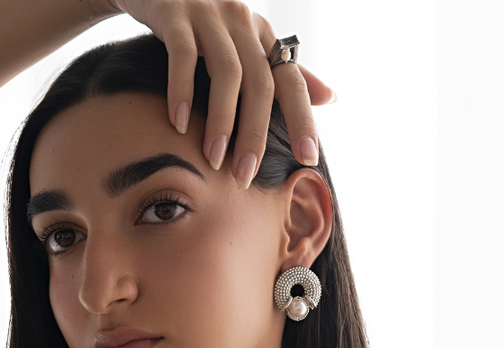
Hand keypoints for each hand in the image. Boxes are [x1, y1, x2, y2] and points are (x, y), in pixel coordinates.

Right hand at [104, 0, 335, 183]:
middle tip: (244, 176)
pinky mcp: (175, 14)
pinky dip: (181, 91)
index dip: (302, 120)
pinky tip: (179, 124)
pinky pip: (182, 56)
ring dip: (221, 121)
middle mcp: (242, 22)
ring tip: (212, 159)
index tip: (308, 159)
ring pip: (226, 73)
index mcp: (261, 35)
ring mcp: (209, 15)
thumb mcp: (244, 44)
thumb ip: (284, 71)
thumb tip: (329, 98)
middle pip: (260, 84)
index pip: (291, 82)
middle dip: (255, 135)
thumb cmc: (202, 24)